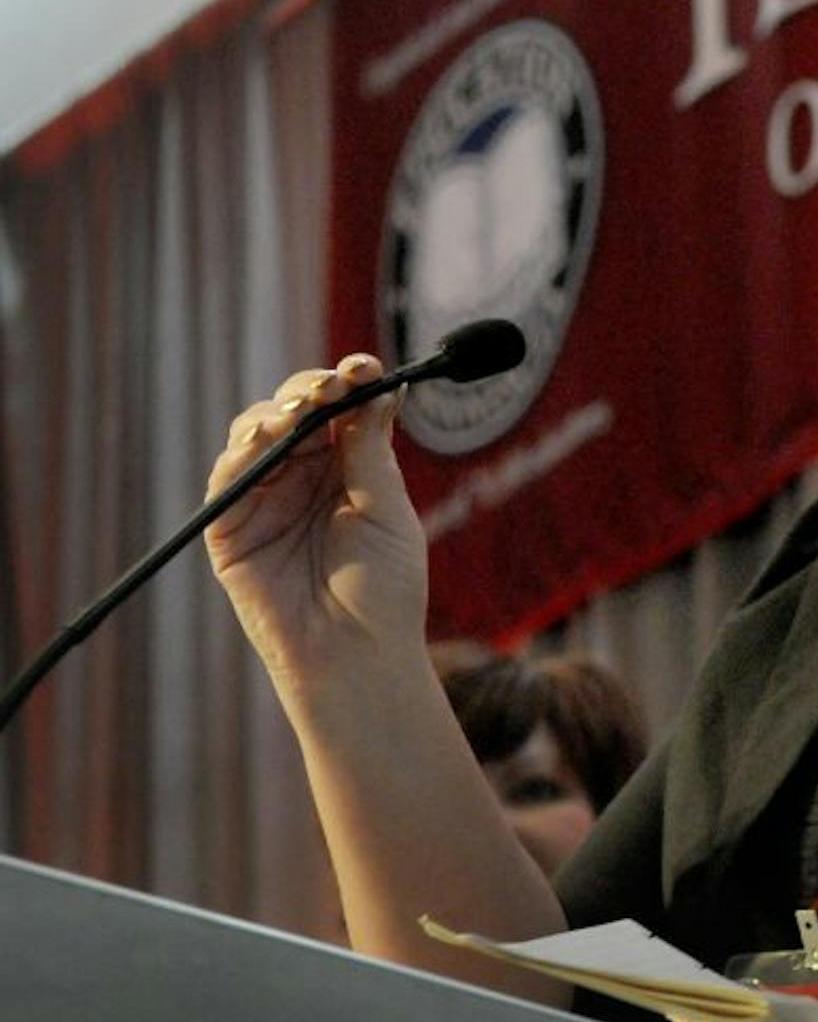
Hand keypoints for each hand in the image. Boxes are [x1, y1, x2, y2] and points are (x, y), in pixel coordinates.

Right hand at [204, 354, 426, 690]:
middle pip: (295, 412)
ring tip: (298, 412)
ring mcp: (265, 500)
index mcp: (348, 469)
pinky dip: (241, 453)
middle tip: (331, 385)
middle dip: (309, 391)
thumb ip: (370, 450)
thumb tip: (379, 386)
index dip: (349, 382)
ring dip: (274, 415)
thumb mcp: (386, 510)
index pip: (341, 410)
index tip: (365, 366)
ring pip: (254, 435)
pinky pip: (227, 480)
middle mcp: (304, 478)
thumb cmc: (384, 590)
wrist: (357, 654)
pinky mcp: (231, 529)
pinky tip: (263, 439)